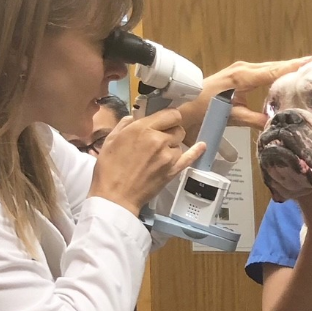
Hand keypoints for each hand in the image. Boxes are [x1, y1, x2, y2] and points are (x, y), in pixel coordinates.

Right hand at [88, 108, 205, 215]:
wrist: (115, 196)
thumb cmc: (109, 168)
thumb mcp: (111, 139)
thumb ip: (126, 124)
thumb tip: (135, 117)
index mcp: (142, 129)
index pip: (170, 114)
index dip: (168, 117)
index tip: (164, 121)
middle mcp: (159, 139)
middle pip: (178, 128)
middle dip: (170, 130)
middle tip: (159, 138)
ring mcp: (168, 156)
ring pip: (180, 143)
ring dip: (172, 145)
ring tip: (158, 154)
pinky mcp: (173, 171)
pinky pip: (189, 157)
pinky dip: (196, 151)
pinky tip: (202, 146)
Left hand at [178, 55, 311, 135]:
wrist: (184, 107)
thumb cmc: (203, 110)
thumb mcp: (230, 117)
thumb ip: (253, 119)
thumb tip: (275, 124)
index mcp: (243, 77)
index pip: (275, 71)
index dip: (295, 67)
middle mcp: (244, 69)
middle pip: (276, 66)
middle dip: (297, 64)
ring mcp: (241, 71)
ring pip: (271, 68)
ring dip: (288, 68)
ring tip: (309, 68)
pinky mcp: (240, 76)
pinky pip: (263, 73)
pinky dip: (277, 74)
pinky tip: (288, 77)